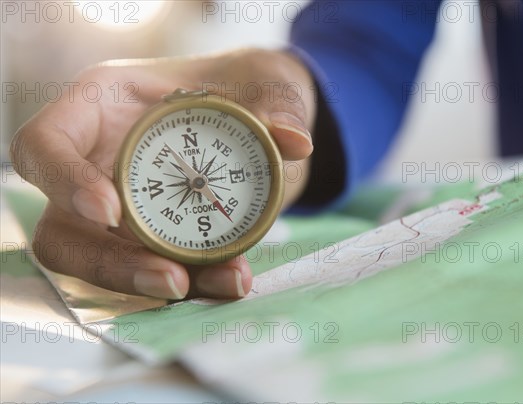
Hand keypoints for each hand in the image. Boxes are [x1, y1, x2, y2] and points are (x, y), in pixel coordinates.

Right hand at [11, 49, 314, 299]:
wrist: (257, 117)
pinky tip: (234, 280)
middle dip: (111, 262)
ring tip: (225, 282)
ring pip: (104, 261)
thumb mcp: (262, 81)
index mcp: (103, 106)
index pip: (46, 144)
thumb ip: (277, 105)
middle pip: (65, 226)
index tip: (109, 211)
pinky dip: (192, 281)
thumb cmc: (241, 85)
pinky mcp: (147, 238)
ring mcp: (117, 206)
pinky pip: (151, 268)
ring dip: (154, 283)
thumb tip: (295, 141)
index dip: (63, 181)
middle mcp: (97, 162)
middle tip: (171, 280)